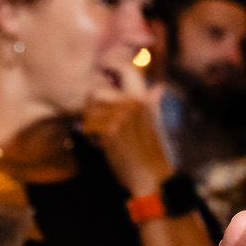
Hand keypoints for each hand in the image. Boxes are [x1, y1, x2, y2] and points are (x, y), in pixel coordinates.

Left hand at [83, 60, 175, 197]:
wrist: (148, 179)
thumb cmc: (149, 155)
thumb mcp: (152, 126)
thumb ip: (149, 106)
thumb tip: (158, 87)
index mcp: (144, 100)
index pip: (128, 69)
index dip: (114, 66)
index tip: (106, 76)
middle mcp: (133, 103)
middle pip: (96, 91)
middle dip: (92, 108)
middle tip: (97, 121)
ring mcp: (121, 115)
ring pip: (89, 110)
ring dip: (90, 125)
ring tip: (103, 137)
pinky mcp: (110, 129)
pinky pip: (87, 126)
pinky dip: (92, 139)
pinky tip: (104, 146)